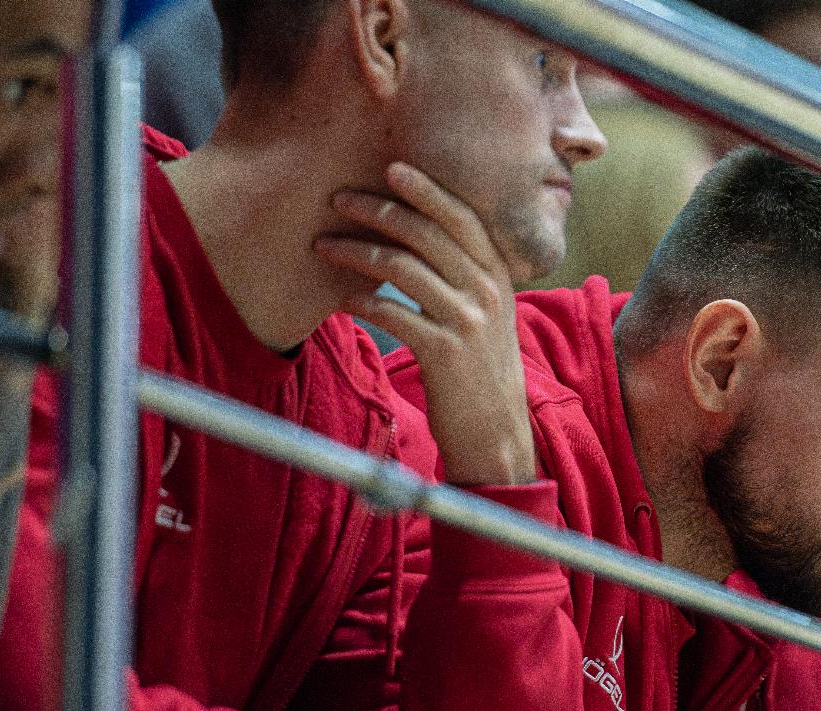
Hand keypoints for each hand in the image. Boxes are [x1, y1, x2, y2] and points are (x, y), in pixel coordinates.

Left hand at [315, 162, 535, 485]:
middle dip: (378, 209)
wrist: (496, 432)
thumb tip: (422, 237)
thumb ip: (465, 277)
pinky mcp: (445, 353)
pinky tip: (342, 299)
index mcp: (497, 276)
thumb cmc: (480, 371)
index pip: (461, 218)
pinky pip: (393, 314)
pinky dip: (363, 302)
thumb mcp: (486, 316)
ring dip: (357, 251)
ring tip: (324, 245)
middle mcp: (486, 292)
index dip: (426, 190)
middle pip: (426, 233)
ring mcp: (467, 322)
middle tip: (339, 199)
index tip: (391, 168)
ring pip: (403, 267)